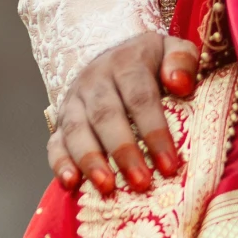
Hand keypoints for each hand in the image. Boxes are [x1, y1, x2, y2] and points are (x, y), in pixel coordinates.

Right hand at [48, 33, 198, 196]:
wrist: (109, 53)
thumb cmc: (150, 63)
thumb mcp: (171, 50)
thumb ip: (182, 61)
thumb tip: (179, 84)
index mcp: (126, 64)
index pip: (140, 98)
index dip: (154, 132)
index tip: (169, 164)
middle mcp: (95, 81)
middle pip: (106, 116)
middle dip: (123, 152)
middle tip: (141, 182)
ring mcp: (74, 102)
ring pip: (77, 131)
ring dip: (91, 161)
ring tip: (107, 187)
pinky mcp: (60, 121)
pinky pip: (55, 142)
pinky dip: (60, 164)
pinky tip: (70, 183)